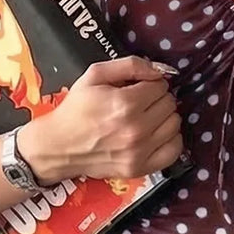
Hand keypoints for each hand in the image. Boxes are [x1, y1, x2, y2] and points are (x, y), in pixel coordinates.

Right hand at [22, 56, 184, 181]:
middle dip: (157, 99)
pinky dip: (170, 140)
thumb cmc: (75, 109)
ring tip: (147, 118)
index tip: (139, 88)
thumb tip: (158, 71)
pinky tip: (156, 135)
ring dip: (164, 118)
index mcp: (125, 104)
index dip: (150, 83)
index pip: (160, 86)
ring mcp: (139, 152)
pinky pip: (174, 150)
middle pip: (170, 105)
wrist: (58, 147)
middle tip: (141, 103)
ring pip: (174, 125)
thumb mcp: (94, 75)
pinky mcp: (140, 168)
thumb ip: (129, 65)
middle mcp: (136, 129)